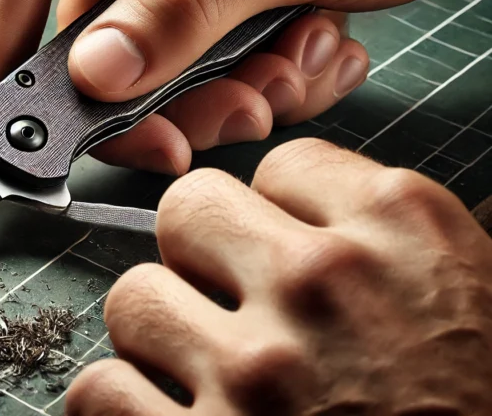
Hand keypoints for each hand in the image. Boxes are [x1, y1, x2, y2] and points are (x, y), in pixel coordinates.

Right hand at [0, 0, 491, 174]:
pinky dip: (261, 71)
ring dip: (223, 87)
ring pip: (161, 53)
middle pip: (96, 30)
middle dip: (151, 98)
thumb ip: (190, 5)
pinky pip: (211, 48)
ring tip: (295, 66)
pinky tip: (318, 44)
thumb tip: (95, 68)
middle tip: (201, 131)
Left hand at [65, 138, 491, 414]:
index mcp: (399, 230)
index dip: (277, 213)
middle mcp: (321, 283)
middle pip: (187, 207)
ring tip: (203, 367)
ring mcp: (255, 368)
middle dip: (199, 254)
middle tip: (227, 300)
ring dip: (160, 333)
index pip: (280, 165)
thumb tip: (293, 210)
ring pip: (134, 296)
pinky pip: (102, 389)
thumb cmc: (477, 407)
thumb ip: (380, 235)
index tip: (284, 248)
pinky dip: (123, 403)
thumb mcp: (470, 293)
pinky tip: (167, 410)